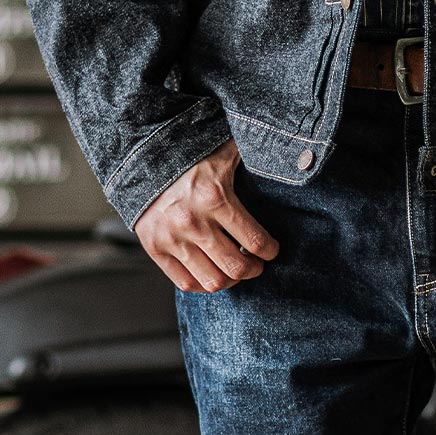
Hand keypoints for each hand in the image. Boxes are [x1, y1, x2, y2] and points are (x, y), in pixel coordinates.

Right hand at [134, 137, 279, 291]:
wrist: (143, 157)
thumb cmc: (193, 153)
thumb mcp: (226, 150)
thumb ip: (254, 154)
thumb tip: (292, 152)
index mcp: (215, 197)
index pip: (253, 240)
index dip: (269, 250)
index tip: (273, 250)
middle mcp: (193, 221)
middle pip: (236, 267)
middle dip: (254, 269)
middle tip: (258, 264)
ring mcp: (172, 238)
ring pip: (212, 281)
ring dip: (231, 280)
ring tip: (236, 270)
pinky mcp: (155, 248)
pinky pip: (185, 282)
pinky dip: (203, 284)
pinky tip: (213, 272)